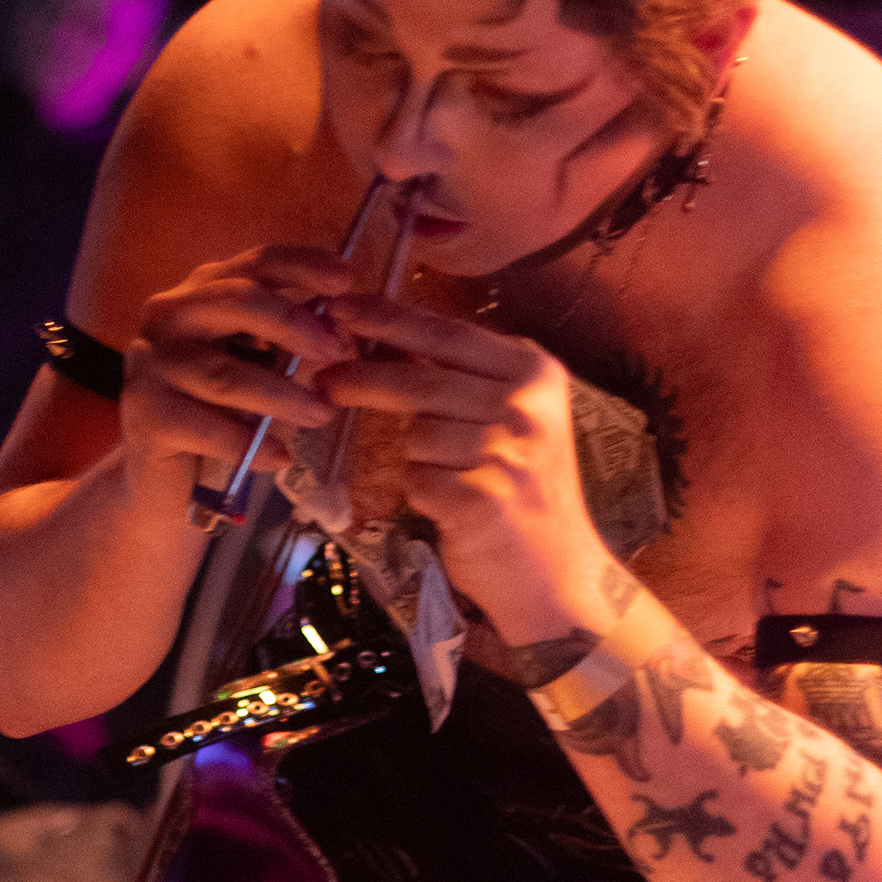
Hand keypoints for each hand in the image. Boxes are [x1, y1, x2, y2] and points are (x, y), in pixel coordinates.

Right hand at [119, 244, 357, 515]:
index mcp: (201, 292)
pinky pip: (206, 427)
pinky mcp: (144, 412)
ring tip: (320, 415)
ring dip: (280, 395)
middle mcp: (168, 315)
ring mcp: (150, 362)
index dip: (302, 266)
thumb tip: (343, 332)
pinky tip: (279, 458)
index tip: (347, 280)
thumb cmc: (218, 413)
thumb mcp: (257, 367)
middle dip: (293, 323)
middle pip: (236, 301)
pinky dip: (248, 446)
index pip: (255, 264)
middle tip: (336, 351)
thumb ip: (288, 343)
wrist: (161, 476)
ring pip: (225, 374)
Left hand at [318, 295, 609, 637]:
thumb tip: (388, 335)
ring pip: (415, 435)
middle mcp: (526, 407)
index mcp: (535, 373)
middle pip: (419, 380)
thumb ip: (462, 377)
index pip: (446, 332)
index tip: (341, 307)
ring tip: (452, 477)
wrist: (557, 574)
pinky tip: (452, 505)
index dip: (388, 317)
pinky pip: (418, 479)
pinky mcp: (482, 499)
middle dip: (362, 379)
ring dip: (416, 458)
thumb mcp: (512, 419)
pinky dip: (422, 492)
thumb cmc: (525, 492)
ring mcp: (507, 453)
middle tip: (325, 382)